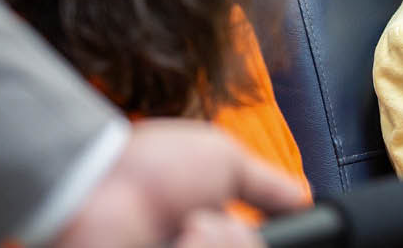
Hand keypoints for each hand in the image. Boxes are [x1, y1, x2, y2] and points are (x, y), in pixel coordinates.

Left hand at [53, 119, 307, 247]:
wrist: (94, 182)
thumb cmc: (149, 168)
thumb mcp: (226, 163)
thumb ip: (269, 186)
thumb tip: (308, 201)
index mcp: (218, 241)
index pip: (258, 247)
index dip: (254, 241)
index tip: (240, 228)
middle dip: (238, 242)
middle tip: (205, 223)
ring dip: (220, 245)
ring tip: (186, 229)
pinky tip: (173, 242)